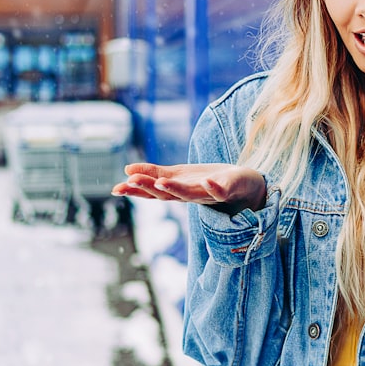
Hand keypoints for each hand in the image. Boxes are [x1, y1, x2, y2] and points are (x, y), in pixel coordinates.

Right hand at [111, 162, 266, 212]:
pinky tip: (208, 181)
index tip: (117, 187)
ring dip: (175, 189)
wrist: (246, 186)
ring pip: (190, 194)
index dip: (136, 190)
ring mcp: (210, 195)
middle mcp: (191, 195)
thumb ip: (155, 172)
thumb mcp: (179, 174)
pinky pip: (221, 191)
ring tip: (161, 182)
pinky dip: (214, 188)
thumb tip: (126, 170)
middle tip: (131, 181)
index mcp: (178, 189)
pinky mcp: (229, 190)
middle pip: (167, 195)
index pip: (154, 191)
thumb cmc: (210, 180)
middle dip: (149, 188)